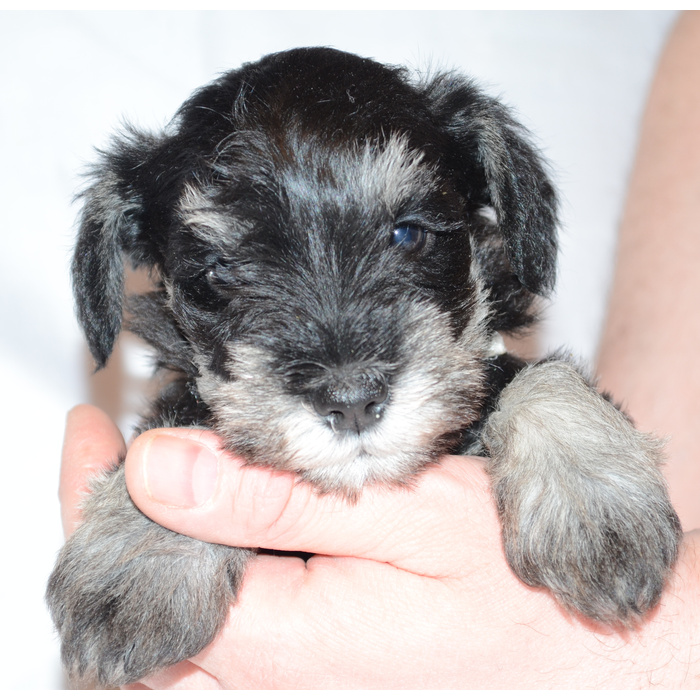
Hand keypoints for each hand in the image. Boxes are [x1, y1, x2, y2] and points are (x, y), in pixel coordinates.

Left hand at [61, 405, 699, 688]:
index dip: (98, 501)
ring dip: (156, 528)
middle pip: (145, 600)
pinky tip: (219, 500)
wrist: (578, 649)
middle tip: (106, 440)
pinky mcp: (310, 650)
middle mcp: (269, 670)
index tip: (94, 426)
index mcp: (278, 643)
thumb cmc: (512, 583)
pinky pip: (227, 606)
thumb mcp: (408, 520)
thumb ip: (277, 502)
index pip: (142, 579)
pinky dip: (205, 545)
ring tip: (152, 457)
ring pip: (180, 604)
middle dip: (110, 515)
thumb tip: (159, 469)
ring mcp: (288, 667)